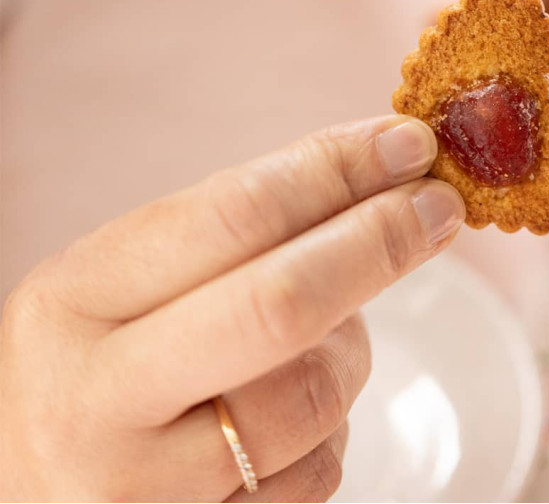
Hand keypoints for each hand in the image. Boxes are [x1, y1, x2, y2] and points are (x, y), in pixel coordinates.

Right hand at [0, 116, 463, 500]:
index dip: (338, 171)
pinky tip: (291, 419)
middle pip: (281, 304)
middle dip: (379, 242)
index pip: (235, 213)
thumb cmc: (110, 366)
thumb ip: (240, 240)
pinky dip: (329, 430)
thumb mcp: (137, 288)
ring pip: (313, 398)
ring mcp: (147, 488)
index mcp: (78, 300)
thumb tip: (385, 180)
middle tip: (439, 205)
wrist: (44, 488)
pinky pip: (317, 473)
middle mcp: (96, 398)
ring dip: (350, 354)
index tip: (408, 143)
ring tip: (325, 339)